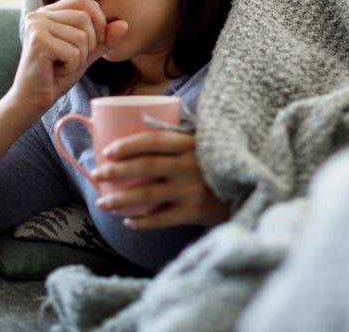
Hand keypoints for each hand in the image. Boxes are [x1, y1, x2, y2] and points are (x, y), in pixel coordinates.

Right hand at [9, 0, 127, 112]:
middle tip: (71, 59)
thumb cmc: (58, 75)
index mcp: (50, 12)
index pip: (85, 1)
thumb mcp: (86, 53)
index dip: (98, 21)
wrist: (33, 98)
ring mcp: (37, 25)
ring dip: (79, 58)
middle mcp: (40, 14)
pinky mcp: (37, 41)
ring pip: (81, 36)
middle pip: (85, 18)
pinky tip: (57, 70)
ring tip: (63, 64)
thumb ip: (104, 39)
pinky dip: (71, 66)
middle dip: (89, 44)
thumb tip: (125, 24)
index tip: (91, 43)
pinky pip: (73, 51)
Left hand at [91, 131, 230, 229]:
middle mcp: (190, 165)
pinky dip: (143, 222)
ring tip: (103, 202)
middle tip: (97, 174)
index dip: (128, 145)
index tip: (108, 151)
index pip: (153, 141)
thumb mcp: (205, 143)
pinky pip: (163, 219)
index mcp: (191, 144)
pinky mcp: (196, 212)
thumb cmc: (221, 163)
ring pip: (148, 195)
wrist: (251, 188)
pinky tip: (128, 222)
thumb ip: (180, 137)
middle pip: (145, 167)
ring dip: (121, 199)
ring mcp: (192, 190)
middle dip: (116, 171)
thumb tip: (143, 125)